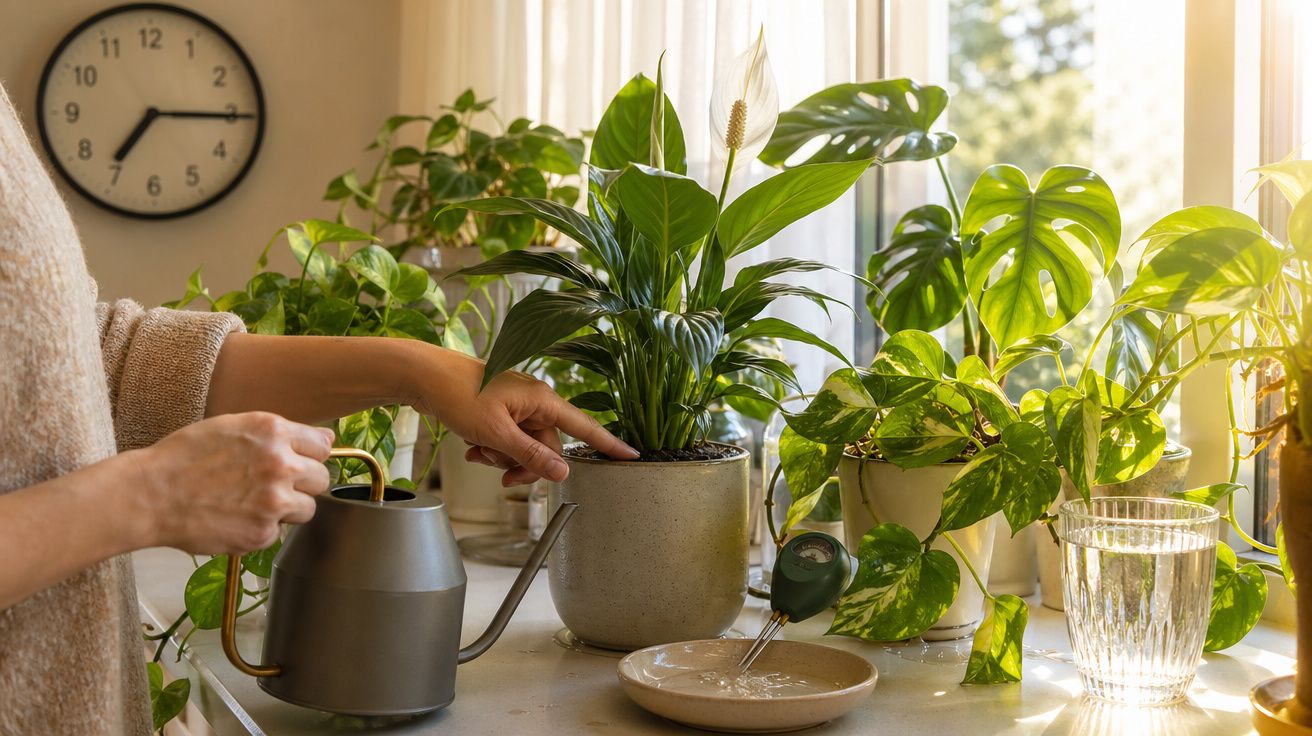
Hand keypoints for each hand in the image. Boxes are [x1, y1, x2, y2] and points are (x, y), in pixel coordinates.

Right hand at [132, 412, 333, 553]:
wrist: (150, 494)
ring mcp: (274, 501)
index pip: (322, 446)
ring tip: (252, 504)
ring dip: (288, 509)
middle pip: (322, 479)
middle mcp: (281, 465)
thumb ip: (280, 433)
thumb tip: (327, 438)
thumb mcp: (234, 426)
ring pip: (308, 509)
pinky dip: (261, 529)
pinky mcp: (262, 533)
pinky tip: (234, 518)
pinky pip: (278, 532)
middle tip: (273, 486)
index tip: (298, 463)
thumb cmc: (185, 457)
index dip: (309, 457)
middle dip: (303, 484)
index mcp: (273, 432)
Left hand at [417, 349, 637, 485]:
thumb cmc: (458, 395)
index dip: (609, 444)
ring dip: (503, 458)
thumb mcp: (496, 433)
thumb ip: (530, 455)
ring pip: (525, 447)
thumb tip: (563, 472)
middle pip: (548, 447)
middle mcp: (535, 401)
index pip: (584, 427)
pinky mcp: (501, 411)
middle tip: (501, 475)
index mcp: (542, 399)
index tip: (632, 455)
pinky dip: (493, 450)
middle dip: (525, 464)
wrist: (423, 377)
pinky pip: (509, 440)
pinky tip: (473, 448)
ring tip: (478, 453)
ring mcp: (517, 406)